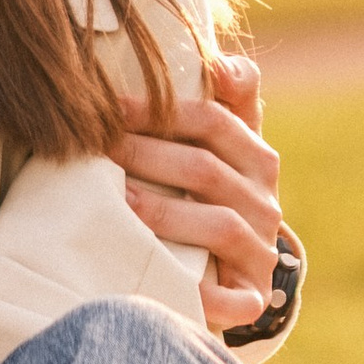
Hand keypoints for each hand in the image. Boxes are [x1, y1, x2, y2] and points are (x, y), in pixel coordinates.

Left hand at [118, 49, 286, 333]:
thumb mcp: (217, 145)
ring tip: (116, 199)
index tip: (109, 107)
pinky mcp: (252, 297)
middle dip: (147, 155)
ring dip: (164, 212)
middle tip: (98, 148)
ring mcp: (261, 251)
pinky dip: (201, 291)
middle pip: (206, 170)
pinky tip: (156, 275)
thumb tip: (222, 66)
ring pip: (220, 226)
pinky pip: (232, 297)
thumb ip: (225, 99)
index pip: (213, 121)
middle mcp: (265, 202)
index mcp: (257, 157)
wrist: (232, 268)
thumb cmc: (206, 193)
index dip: (161, 111)